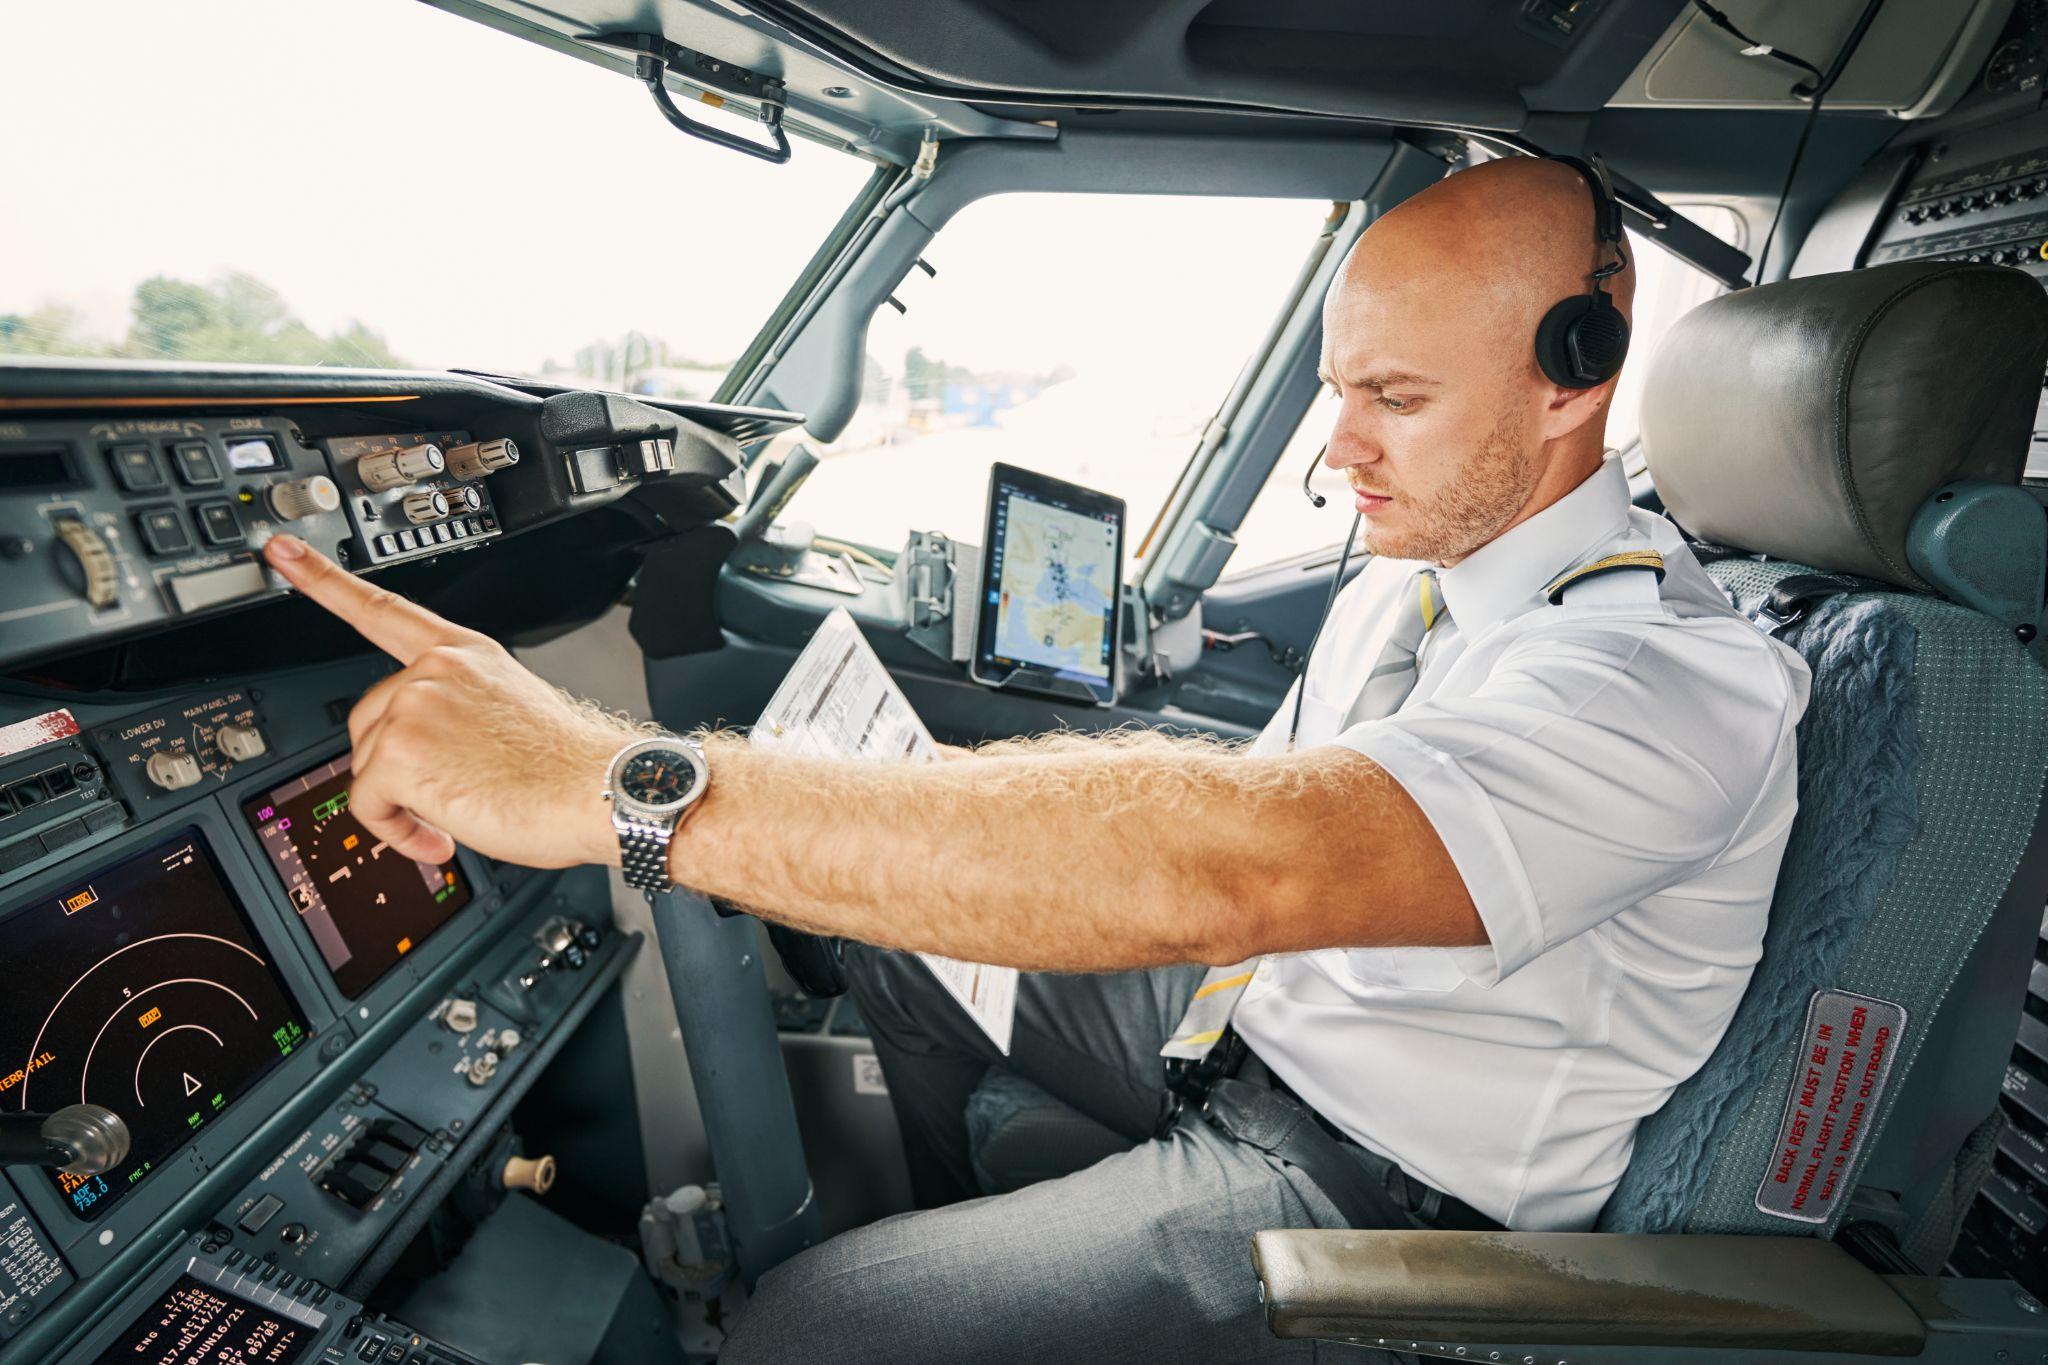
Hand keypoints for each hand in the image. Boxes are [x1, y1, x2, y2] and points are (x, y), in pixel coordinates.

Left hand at [262, 535, 643, 868]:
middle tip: (445, 794)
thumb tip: (431, 754)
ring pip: (367, 767)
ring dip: (401, 804)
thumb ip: (459, 709)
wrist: (602, 791)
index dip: (324, 580)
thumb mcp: (513, 711)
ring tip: (457, 815)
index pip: (384, 610)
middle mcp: (435, 670)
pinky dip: (396, 832)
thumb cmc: (572, 768)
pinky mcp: (399, 753)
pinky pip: (367, 806)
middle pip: (368, 721)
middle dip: (395, 766)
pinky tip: (439, 835)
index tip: (281, 552)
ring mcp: (415, 706)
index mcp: (465, 655)